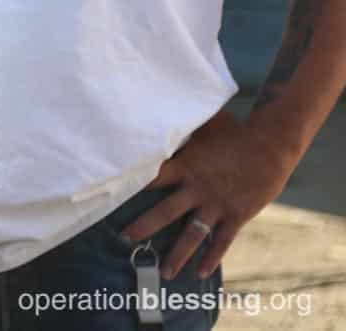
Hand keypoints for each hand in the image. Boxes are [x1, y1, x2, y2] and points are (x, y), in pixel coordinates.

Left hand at [122, 109, 295, 277]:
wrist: (271, 143)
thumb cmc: (235, 131)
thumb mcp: (204, 125)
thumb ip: (181, 126)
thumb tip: (157, 107)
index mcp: (185, 166)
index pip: (152, 178)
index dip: (132, 186)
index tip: (110, 195)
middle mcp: (197, 188)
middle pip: (165, 212)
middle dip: (144, 227)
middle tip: (125, 239)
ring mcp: (217, 204)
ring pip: (192, 234)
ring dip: (178, 254)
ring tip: (165, 273)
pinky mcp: (236, 214)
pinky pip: (222, 240)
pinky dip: (212, 257)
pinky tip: (201, 273)